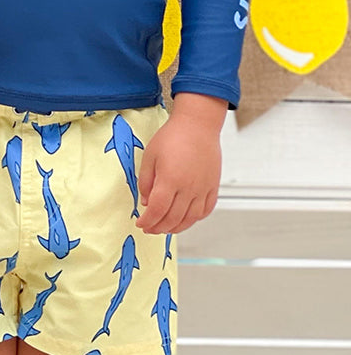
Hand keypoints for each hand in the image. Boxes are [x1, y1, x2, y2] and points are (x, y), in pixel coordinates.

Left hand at [136, 94, 225, 234]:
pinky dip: (194, 219)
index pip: (157, 210)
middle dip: (159, 227)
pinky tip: (185, 218)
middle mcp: (188, 188)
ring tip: (165, 228)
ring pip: (190, 219)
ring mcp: (203, 189)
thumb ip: (146, 182)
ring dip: (176, 227)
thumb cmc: (171, 137)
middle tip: (150, 228)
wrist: (197, 126)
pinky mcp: (213, 187)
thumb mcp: (150, 156)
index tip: (141, 223)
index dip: (148, 221)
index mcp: (170, 180)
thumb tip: (147, 203)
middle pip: (173, 218)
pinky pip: (205, 211)